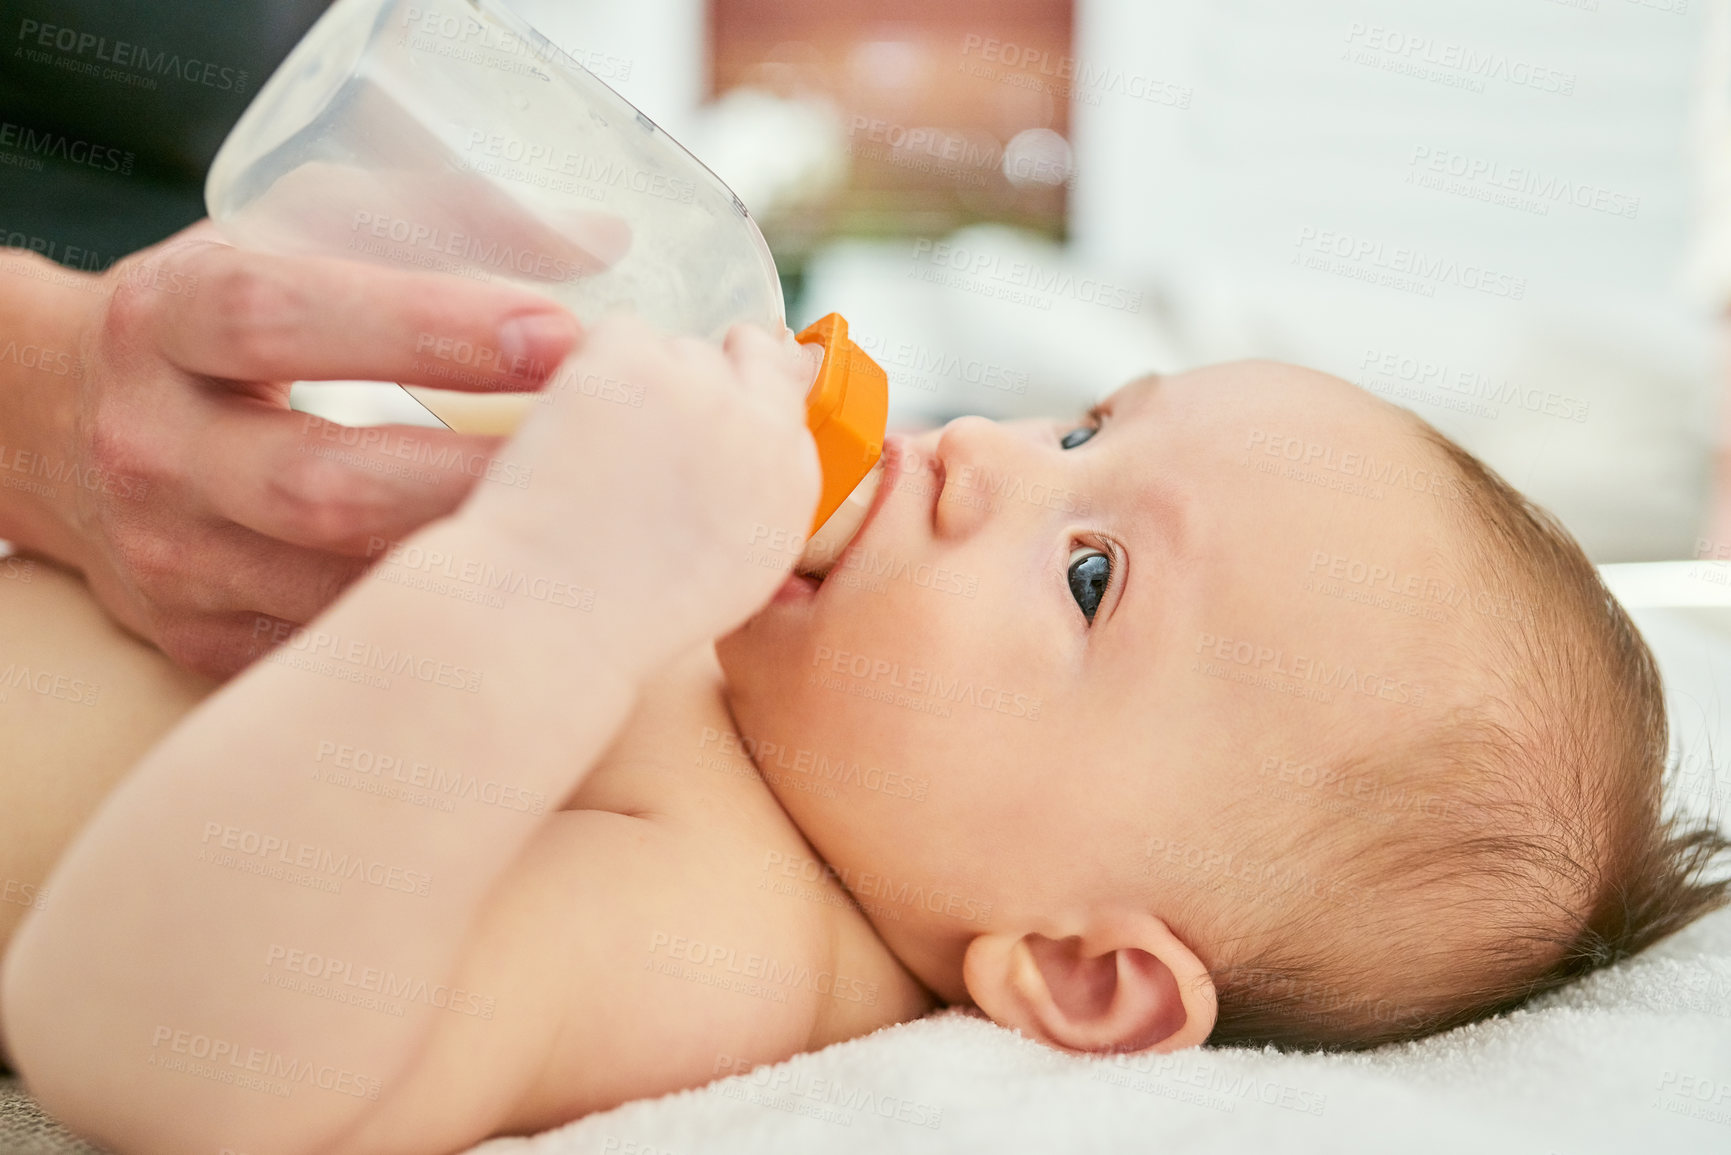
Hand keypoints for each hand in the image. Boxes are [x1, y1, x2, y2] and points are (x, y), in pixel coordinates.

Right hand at [0, 222, 581, 677]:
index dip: (425, 328)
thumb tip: (603, 240)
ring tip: (579, 541)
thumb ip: (441, 221)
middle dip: (471, 478)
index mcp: (167, 318)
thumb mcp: (292, 234)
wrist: (55, 420)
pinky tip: (515, 604)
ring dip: (465, 569)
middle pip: (317, 483)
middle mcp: (154, 444)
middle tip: (599, 465)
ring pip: (331, 587)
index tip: (558, 335)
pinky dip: (424, 630)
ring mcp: (170, 555)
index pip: (283, 321)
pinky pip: (326, 650)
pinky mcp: (196, 635)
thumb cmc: (223, 313)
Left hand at [458, 312, 820, 670]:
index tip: (730, 389)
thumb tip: (747, 450)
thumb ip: (757, 501)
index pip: (795, 393)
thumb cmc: (627, 612)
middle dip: (707, 369)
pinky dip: (597, 361)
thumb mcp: (734, 573)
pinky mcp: (632, 363)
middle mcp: (759, 427)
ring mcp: (698, 388)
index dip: (759, 383)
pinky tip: (578, 416)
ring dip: (646, 374)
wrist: (557, 611)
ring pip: (679, 346)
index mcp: (790, 484)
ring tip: (603, 441)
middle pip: (746, 354)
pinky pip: (622, 330)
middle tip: (655, 402)